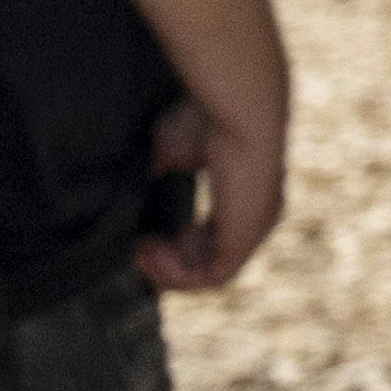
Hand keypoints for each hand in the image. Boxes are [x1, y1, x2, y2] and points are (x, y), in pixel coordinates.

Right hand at [137, 83, 288, 293]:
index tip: (143, 238)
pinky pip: (212, 277)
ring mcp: (254, 231)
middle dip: (167, 262)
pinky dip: (178, 273)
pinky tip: (151, 252)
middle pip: (209, 261)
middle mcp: (255, 218)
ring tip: (140, 252)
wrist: (239, 114)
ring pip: (208, 274)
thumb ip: (159, 171)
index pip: (212, 239)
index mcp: (245, 198)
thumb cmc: (208, 120)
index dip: (176, 245)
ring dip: (167, 271)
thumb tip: (134, 188)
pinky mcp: (246, 238)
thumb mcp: (173, 149)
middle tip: (136, 249)